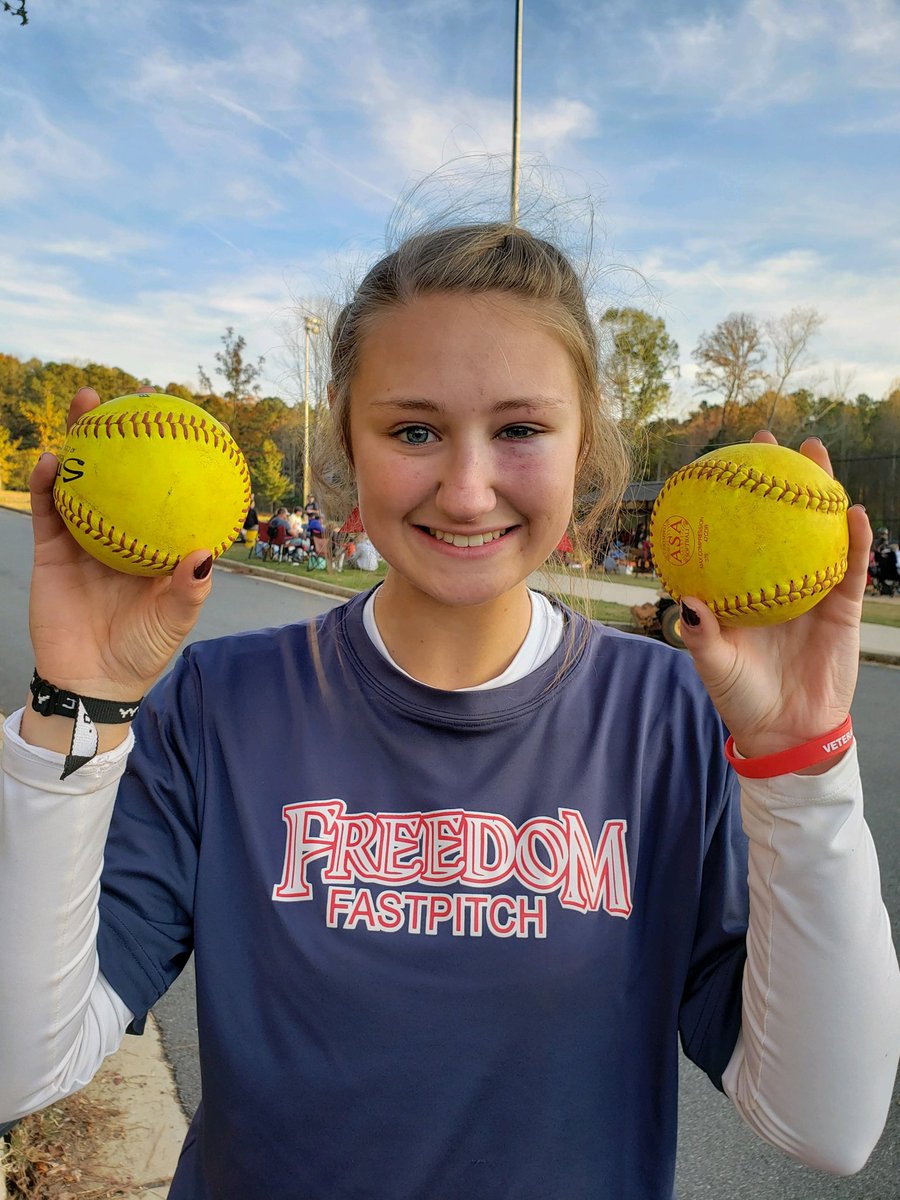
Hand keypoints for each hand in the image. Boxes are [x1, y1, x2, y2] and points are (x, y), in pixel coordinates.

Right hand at [27, 388, 214, 705]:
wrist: (90, 681)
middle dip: (128, 429)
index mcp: (155, 541)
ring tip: (88, 404)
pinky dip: (48, 482)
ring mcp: (85, 535)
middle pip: (125, 471)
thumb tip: (204, 553)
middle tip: (137, 393)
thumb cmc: (142, 650)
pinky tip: (53, 459)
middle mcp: (122, 530)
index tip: (187, 420)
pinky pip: (48, 508)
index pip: (168, 489)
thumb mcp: (173, 620)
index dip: (175, 455)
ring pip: (83, 477)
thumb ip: (188, 589)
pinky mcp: (51, 548)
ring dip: (83, 437)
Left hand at [676, 432, 870, 763]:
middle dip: (776, 477)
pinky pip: (851, 568)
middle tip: (770, 440)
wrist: (788, 732)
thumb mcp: (715, 666)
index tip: (718, 462)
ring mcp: (813, 590)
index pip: (734, 532)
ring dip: (821, 491)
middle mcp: (777, 580)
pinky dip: (854, 541)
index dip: (730, 498)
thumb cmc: (741, 698)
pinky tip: (853, 514)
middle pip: (778, 519)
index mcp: (743, 588)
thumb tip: (688, 604)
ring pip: (819, 531)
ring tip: (817, 457)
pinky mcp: (844, 608)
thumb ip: (702, 637)